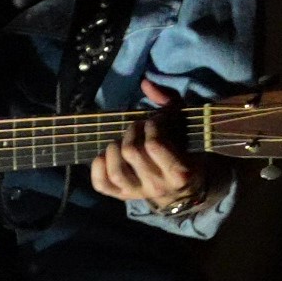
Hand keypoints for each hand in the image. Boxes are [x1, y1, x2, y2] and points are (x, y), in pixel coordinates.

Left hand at [90, 80, 222, 212]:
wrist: (183, 186)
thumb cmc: (184, 149)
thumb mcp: (184, 126)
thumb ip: (169, 102)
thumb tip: (145, 83)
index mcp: (179, 173)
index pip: (154, 145)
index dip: (151, 126)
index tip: (154, 121)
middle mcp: (158, 187)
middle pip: (131, 153)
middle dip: (131, 132)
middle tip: (137, 127)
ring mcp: (138, 193)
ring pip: (116, 171)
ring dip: (113, 149)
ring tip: (121, 141)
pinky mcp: (123, 196)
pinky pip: (102, 185)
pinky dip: (97, 168)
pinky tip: (104, 155)